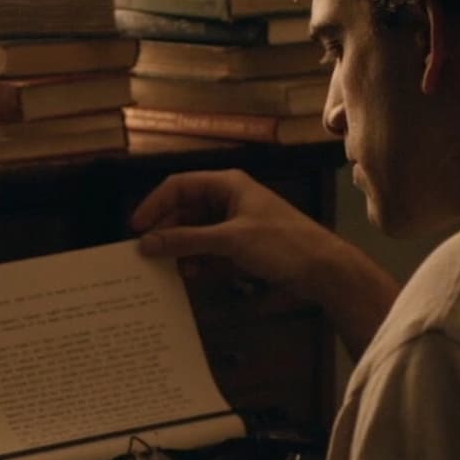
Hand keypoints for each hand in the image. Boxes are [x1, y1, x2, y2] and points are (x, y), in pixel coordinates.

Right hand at [132, 168, 339, 299]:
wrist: (323, 269)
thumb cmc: (282, 244)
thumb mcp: (230, 240)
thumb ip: (187, 240)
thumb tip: (146, 243)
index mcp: (227, 184)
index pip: (178, 186)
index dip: (154, 205)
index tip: (135, 229)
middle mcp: (229, 199)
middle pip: (185, 210)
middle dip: (166, 231)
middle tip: (146, 254)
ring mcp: (236, 224)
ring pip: (196, 232)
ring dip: (181, 248)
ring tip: (166, 268)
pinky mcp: (243, 247)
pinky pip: (210, 250)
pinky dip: (198, 261)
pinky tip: (188, 275)